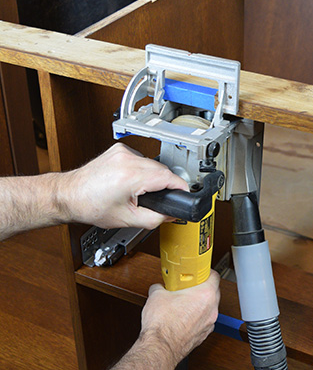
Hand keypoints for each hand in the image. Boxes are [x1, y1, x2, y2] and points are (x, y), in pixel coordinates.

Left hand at [59, 143, 187, 228]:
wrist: (69, 195)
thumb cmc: (91, 206)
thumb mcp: (128, 219)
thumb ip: (156, 219)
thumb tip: (171, 215)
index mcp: (131, 176)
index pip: (168, 177)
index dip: (180, 187)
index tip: (185, 193)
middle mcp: (127, 160)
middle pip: (162, 169)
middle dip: (165, 184)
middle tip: (160, 199)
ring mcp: (122, 152)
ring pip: (152, 163)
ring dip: (154, 176)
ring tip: (142, 190)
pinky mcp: (119, 149)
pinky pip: (141, 158)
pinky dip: (142, 169)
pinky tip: (133, 180)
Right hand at [141, 270, 220, 365]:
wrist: (160, 348)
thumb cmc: (163, 324)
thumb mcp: (157, 295)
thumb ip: (160, 286)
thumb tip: (158, 287)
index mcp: (205, 294)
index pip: (214, 276)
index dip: (205, 271)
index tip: (198, 271)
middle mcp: (212, 309)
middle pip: (213, 292)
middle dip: (201, 287)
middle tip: (188, 285)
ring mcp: (209, 324)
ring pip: (209, 308)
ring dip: (199, 304)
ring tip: (183, 302)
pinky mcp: (203, 335)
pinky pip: (203, 321)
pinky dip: (196, 318)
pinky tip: (182, 317)